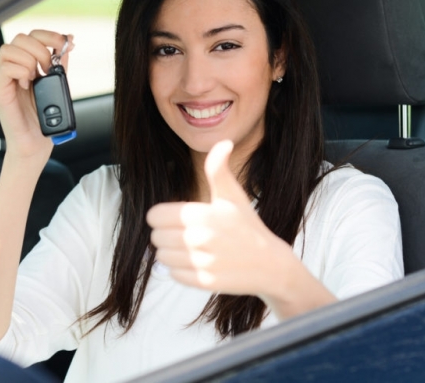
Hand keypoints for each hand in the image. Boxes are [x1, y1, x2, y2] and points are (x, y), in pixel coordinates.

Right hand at [0, 30, 72, 159]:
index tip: (64, 44)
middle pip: (19, 38)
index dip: (48, 35)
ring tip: (36, 78)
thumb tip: (69, 41)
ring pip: (8, 49)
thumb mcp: (56, 85)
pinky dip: (20, 72)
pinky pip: (4, 69)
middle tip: (49, 68)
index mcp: (25, 65)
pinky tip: (28, 85)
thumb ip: (59, 64)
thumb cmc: (44, 119)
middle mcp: (12, 69)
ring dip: (28, 60)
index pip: (31, 36)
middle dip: (40, 49)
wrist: (36, 146)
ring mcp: (4, 80)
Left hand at [146, 140, 294, 297]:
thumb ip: (218, 169)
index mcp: (201, 213)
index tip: (177, 219)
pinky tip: (199, 263)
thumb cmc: (248, 226)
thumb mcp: (233, 195)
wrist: (270, 264)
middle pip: (155, 237)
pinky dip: (181, 271)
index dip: (162, 217)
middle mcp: (199, 238)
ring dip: (172, 253)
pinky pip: (173, 274)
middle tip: (187, 235)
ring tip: (193, 249)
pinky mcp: (203, 281)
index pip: (154, 216)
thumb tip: (223, 142)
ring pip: (161, 257)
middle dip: (166, 236)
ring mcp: (201, 261)